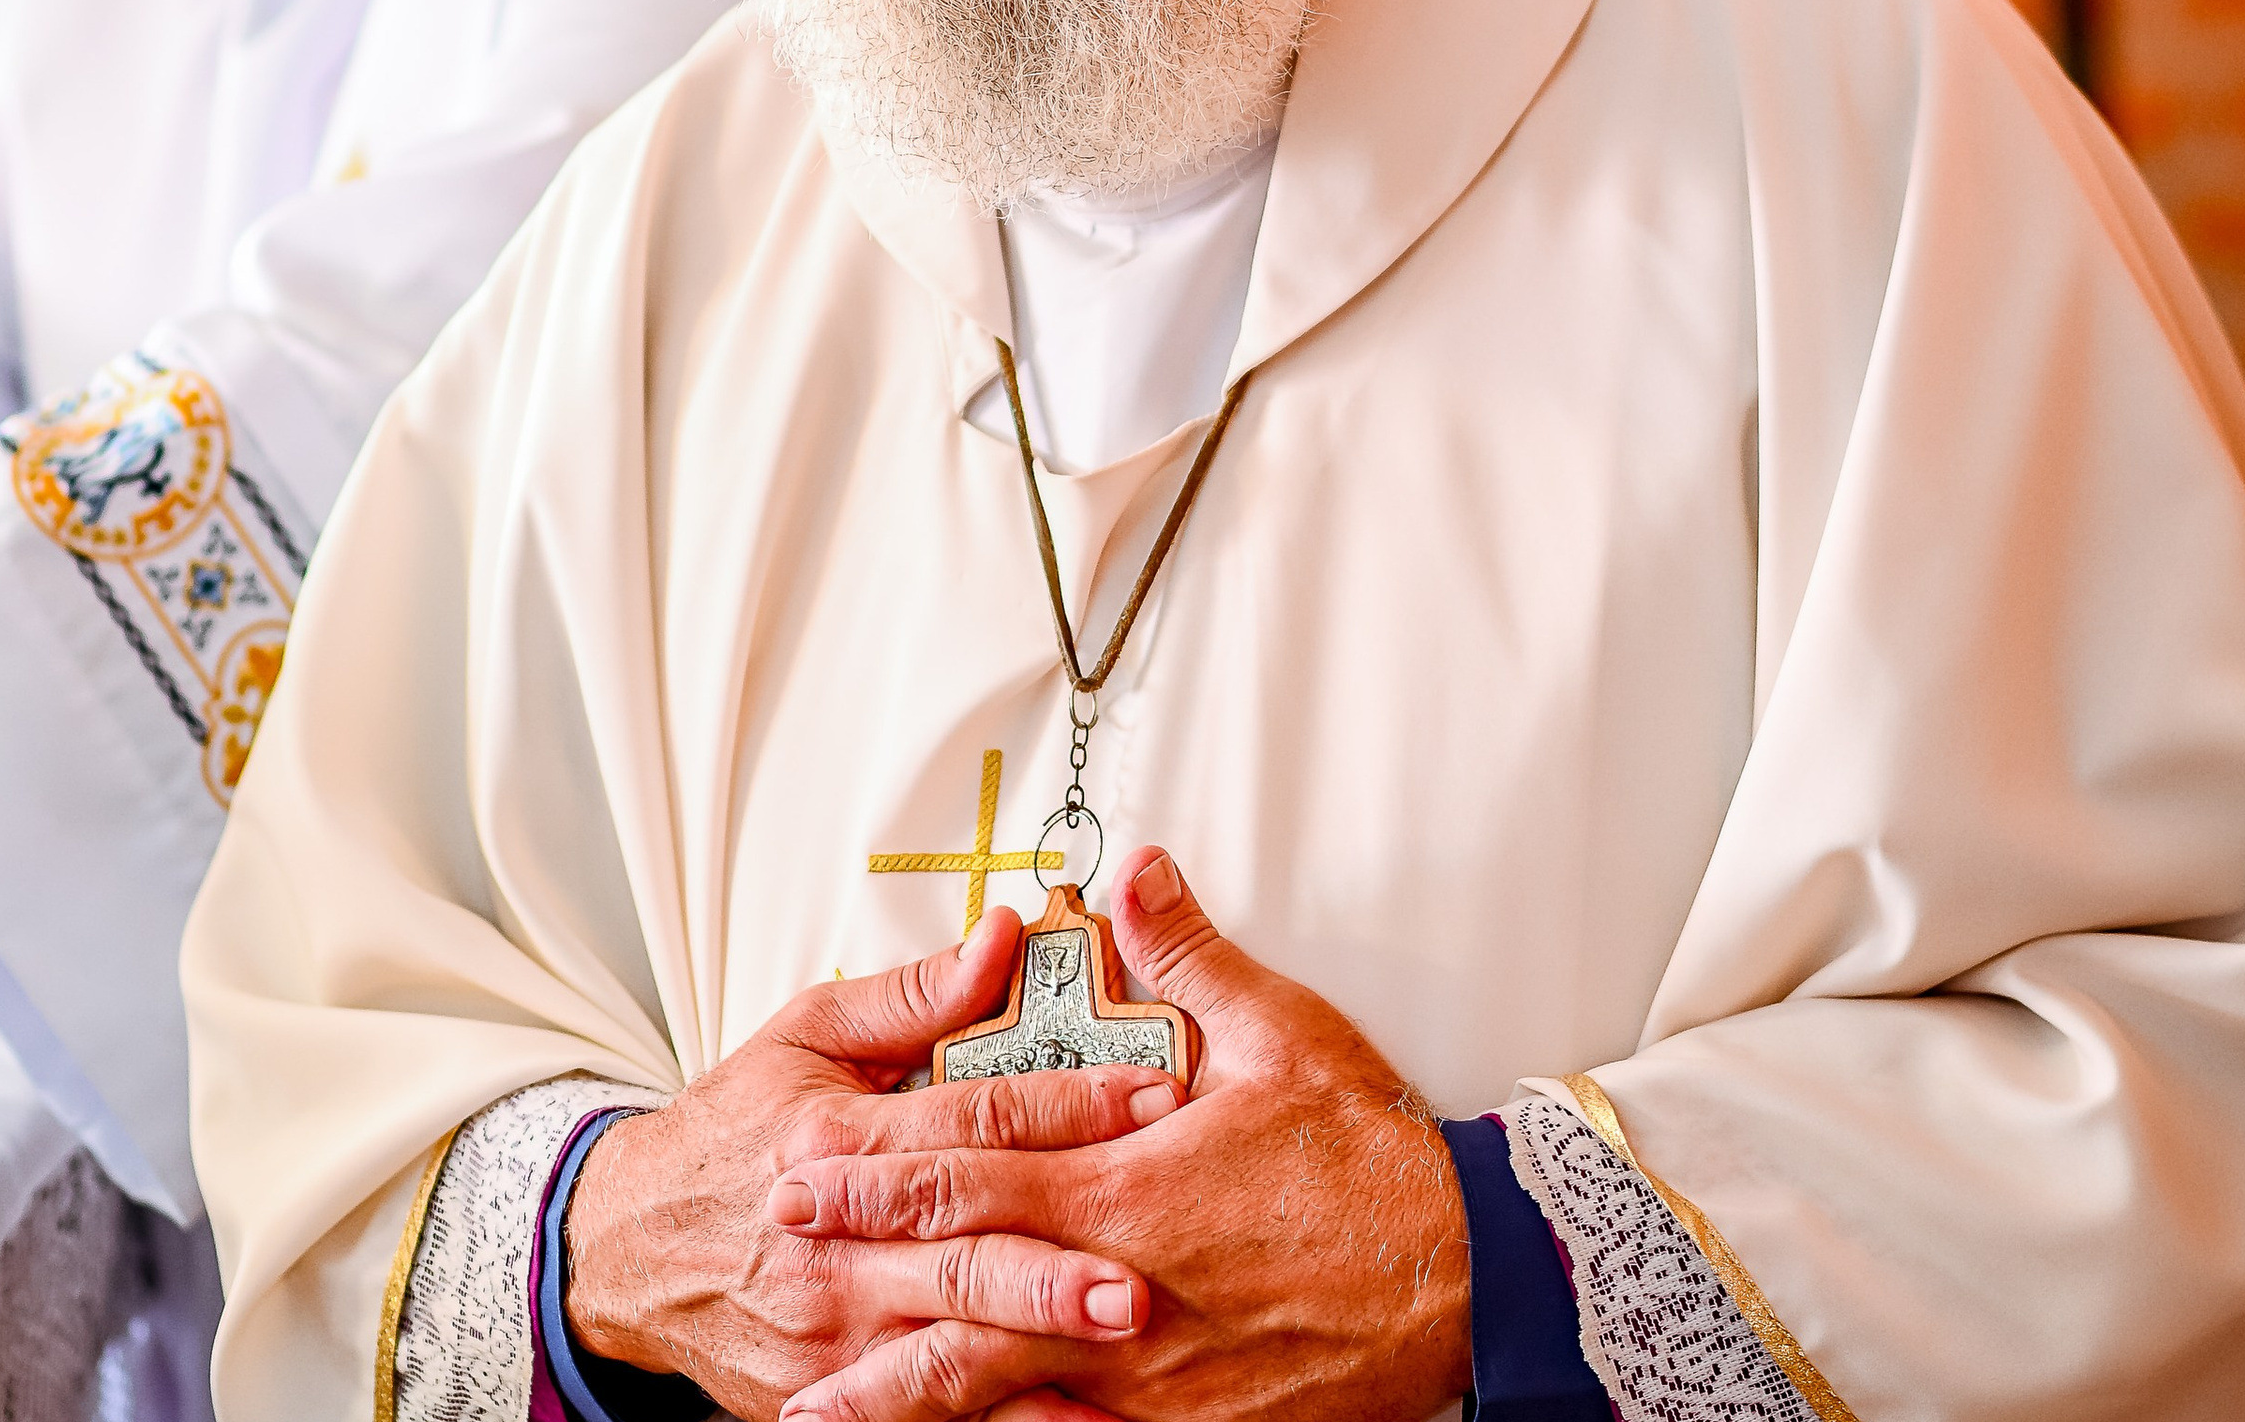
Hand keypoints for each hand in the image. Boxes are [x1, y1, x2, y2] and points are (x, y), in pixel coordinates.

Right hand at [562, 907, 1177, 1421]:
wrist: (629, 1246)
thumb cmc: (735, 1128)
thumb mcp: (810, 1033)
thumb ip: (917, 994)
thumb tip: (1007, 936)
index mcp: (830, 1133)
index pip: (967, 1117)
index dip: (1066, 1105)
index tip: (1155, 1096)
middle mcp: (831, 1238)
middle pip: (959, 1247)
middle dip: (1055, 1261)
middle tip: (1147, 1266)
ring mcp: (827, 1330)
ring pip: (945, 1345)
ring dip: (1033, 1348)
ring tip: (1120, 1348)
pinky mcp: (827, 1396)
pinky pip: (920, 1410)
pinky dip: (993, 1417)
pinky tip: (1065, 1413)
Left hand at [769, 847, 1471, 1421]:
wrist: (1470, 1279)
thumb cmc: (1373, 1157)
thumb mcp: (1283, 1032)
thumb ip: (1189, 956)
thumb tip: (1133, 876)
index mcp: (1131, 1185)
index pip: (975, 1174)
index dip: (878, 1175)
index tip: (799, 1170)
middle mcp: (1122, 1290)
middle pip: (959, 1289)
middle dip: (859, 1279)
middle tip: (774, 1272)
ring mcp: (1150, 1378)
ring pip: (1000, 1393)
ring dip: (904, 1397)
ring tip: (818, 1411)